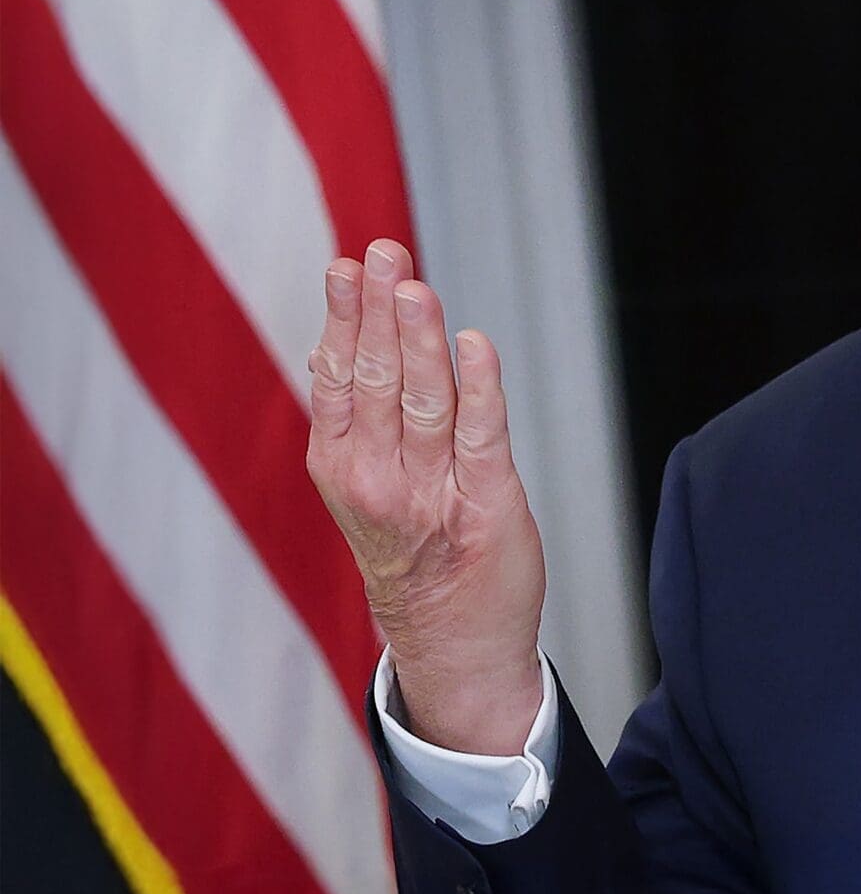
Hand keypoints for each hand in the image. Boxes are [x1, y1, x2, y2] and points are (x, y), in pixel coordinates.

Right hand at [306, 239, 546, 754]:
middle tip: (382, 253)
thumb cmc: (412, 545)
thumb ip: (357, 413)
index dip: (344, 318)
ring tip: (416, 287)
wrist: (453, 640)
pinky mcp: (489, 504)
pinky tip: (476, 345)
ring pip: (425, 402)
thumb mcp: (362, 481)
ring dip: (421, 340)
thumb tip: (342, 333)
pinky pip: (482, 437)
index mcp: (341, 466)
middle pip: (378, 380)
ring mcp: (432, 494)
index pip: (338, 377)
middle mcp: (378, 479)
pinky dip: (480, 388)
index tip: (345, 264)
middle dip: (381, 312)